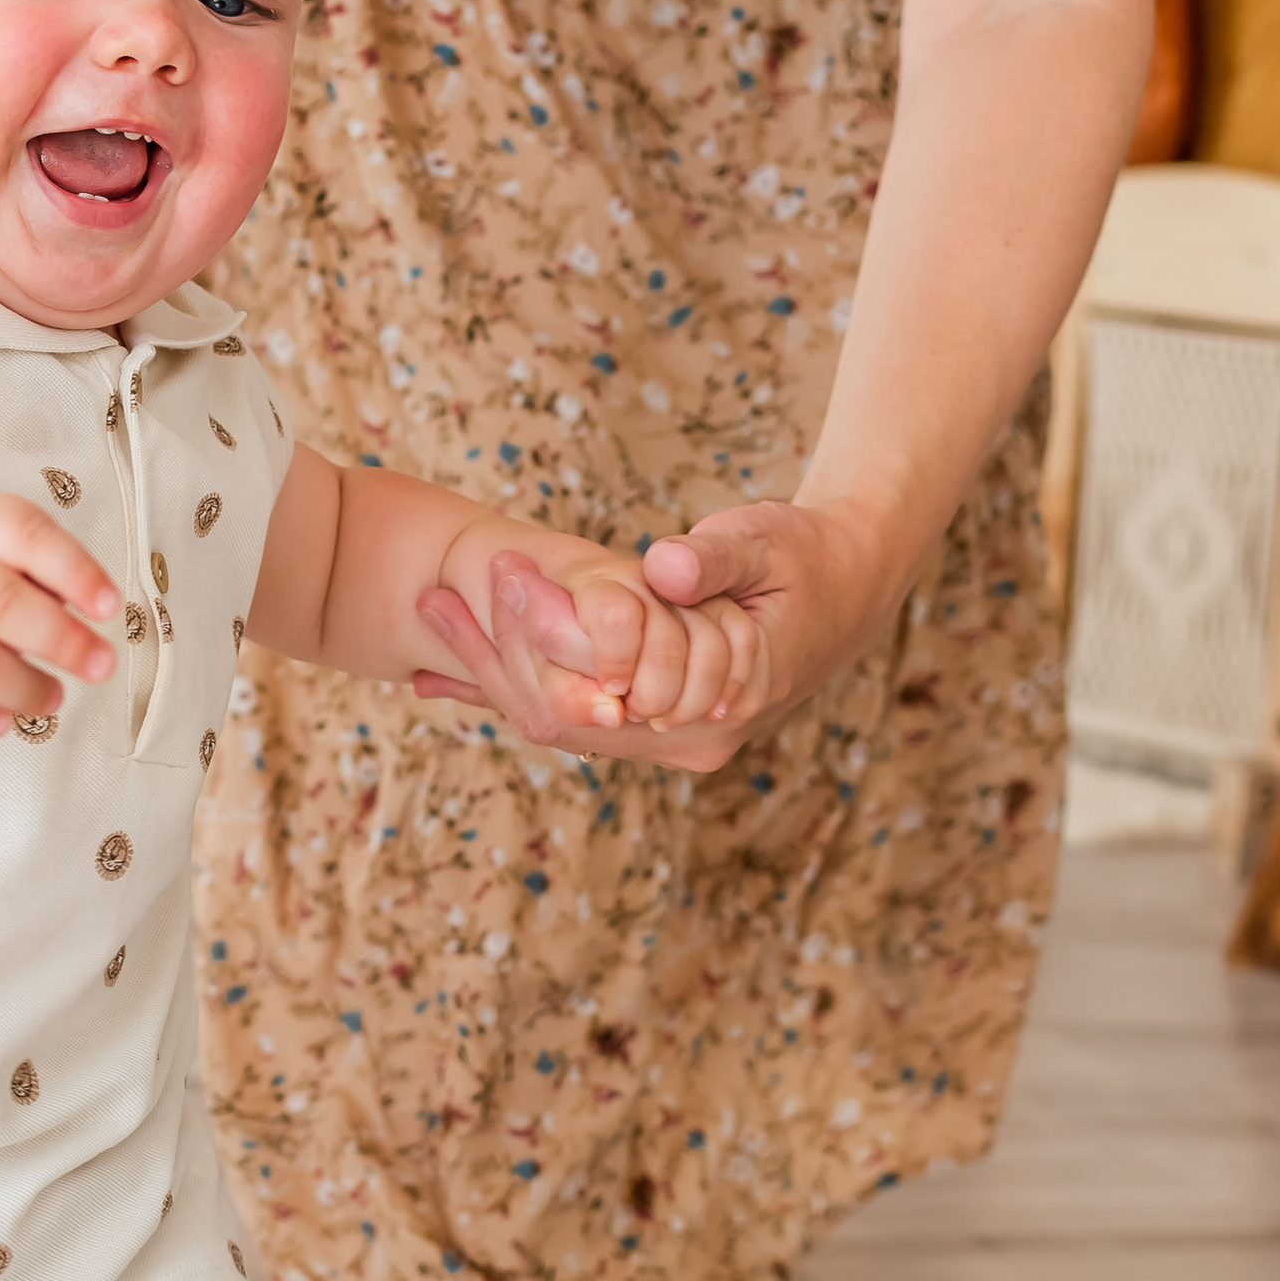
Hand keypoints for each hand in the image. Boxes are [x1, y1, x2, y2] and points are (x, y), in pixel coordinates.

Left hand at [411, 496, 896, 767]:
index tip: (495, 578)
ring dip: (495, 674)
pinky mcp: (657, 722)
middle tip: (431, 598)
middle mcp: (689, 739)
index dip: (541, 641)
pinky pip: (577, 713)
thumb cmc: (809, 558)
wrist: (850, 586)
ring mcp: (673, 739)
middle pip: (567, 718)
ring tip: (429, 617)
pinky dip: (520, 685)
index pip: (604, 698)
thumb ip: (717, 555)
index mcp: (722, 701)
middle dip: (495, 660)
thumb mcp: (768, 540)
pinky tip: (447, 674)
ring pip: (565, 720)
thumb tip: (665, 569)